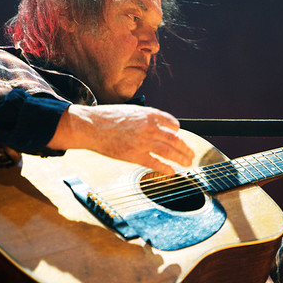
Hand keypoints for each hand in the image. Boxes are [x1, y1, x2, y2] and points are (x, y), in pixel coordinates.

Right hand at [47, 104, 194, 174]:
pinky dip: (166, 168)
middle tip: (192, 154)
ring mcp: (143, 142)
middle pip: (174, 139)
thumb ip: (144, 117)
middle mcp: (149, 127)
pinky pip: (155, 163)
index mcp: (148, 114)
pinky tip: (172, 172)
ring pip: (169, 151)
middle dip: (185, 148)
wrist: (90, 126)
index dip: (177, 130)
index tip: (179, 134)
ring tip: (188, 163)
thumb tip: (156, 124)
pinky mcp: (135, 155)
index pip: (171, 122)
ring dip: (181, 158)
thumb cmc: (106, 118)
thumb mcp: (129, 110)